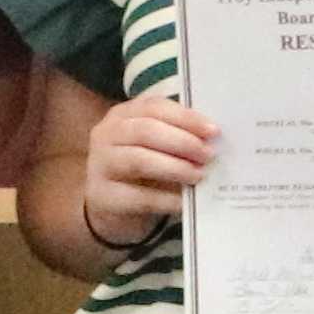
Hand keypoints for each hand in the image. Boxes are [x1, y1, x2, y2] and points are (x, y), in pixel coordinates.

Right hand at [78, 94, 214, 257]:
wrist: (110, 205)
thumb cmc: (141, 169)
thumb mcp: (155, 146)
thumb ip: (177, 137)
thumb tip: (213, 141)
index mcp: (122, 115)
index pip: (154, 107)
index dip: (185, 118)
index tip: (213, 131)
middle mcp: (106, 134)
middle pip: (145, 130)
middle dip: (182, 142)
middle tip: (208, 155)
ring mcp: (100, 165)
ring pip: (139, 160)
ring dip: (175, 167)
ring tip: (198, 176)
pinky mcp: (103, 196)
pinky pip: (139, 196)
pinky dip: (166, 199)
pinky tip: (185, 202)